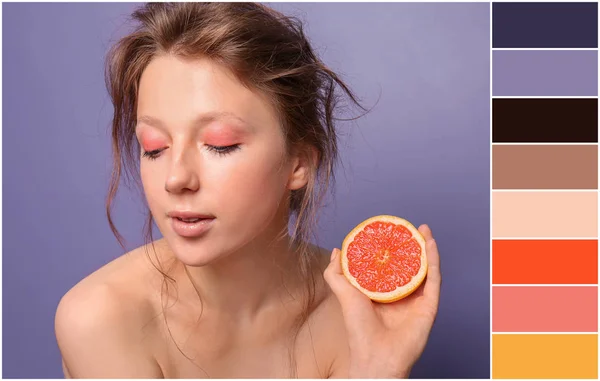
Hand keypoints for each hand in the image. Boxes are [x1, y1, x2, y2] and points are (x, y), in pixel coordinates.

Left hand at [323, 224, 440, 377]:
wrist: (375, 355)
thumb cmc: (358, 329)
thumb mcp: (344, 294)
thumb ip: (337, 274)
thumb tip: (337, 251)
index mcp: (382, 292)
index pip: (388, 265)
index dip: (389, 247)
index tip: (388, 230)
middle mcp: (401, 295)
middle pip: (408, 264)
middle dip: (409, 244)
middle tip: (407, 227)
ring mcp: (416, 300)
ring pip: (424, 268)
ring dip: (425, 247)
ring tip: (423, 229)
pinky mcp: (429, 305)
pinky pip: (434, 278)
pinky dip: (433, 259)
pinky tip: (429, 243)